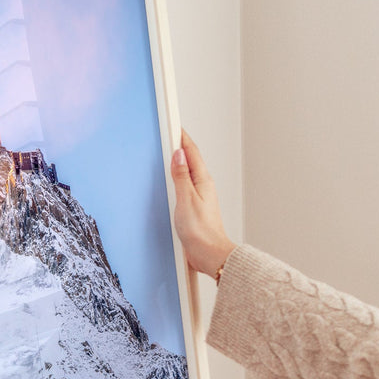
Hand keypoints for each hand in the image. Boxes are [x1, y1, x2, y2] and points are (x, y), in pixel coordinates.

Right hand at [171, 129, 236, 276]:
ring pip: (188, 172)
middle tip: (169, 132)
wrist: (210, 254)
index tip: (173, 124)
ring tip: (169, 151)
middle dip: (180, 145)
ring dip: (179, 161)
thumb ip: (181, 176)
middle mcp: (203, 186)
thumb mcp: (186, 200)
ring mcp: (199, 197)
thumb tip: (178, 155)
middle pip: (190, 160)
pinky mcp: (194, 208)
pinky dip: (177, 177)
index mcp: (202, 181)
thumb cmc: (200, 231)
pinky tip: (172, 180)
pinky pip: (185, 186)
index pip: (191, 152)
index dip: (182, 137)